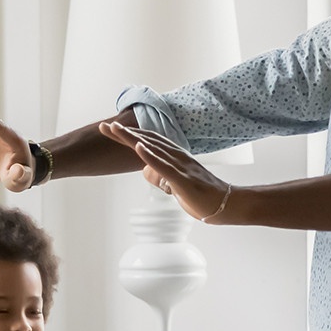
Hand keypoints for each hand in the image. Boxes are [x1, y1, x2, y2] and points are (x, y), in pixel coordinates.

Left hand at [99, 120, 234, 221]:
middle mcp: (178, 156)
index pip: (149, 141)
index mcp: (176, 156)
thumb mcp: (176, 184)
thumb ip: (162, 176)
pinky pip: (164, 165)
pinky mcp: (183, 179)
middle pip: (147, 140)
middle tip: (103, 125)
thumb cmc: (203, 196)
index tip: (111, 130)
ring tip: (114, 129)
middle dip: (124, 133)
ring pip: (153, 149)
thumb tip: (147, 173)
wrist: (226, 204)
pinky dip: (150, 155)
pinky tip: (138, 147)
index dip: (130, 135)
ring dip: (133, 138)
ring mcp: (181, 167)